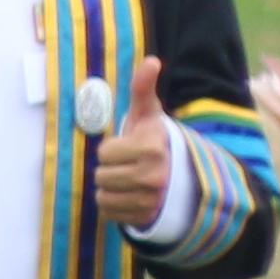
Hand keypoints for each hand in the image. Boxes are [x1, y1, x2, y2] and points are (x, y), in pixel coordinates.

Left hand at [89, 55, 184, 230]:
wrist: (178, 174)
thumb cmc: (153, 139)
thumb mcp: (147, 113)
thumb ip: (143, 88)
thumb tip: (152, 60)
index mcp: (152, 149)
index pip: (104, 153)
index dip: (111, 149)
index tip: (129, 147)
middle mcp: (154, 177)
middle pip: (101, 176)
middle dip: (109, 169)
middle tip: (128, 165)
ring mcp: (152, 200)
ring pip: (103, 196)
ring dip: (109, 188)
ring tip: (128, 180)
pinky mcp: (145, 218)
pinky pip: (109, 212)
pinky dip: (113, 205)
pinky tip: (129, 196)